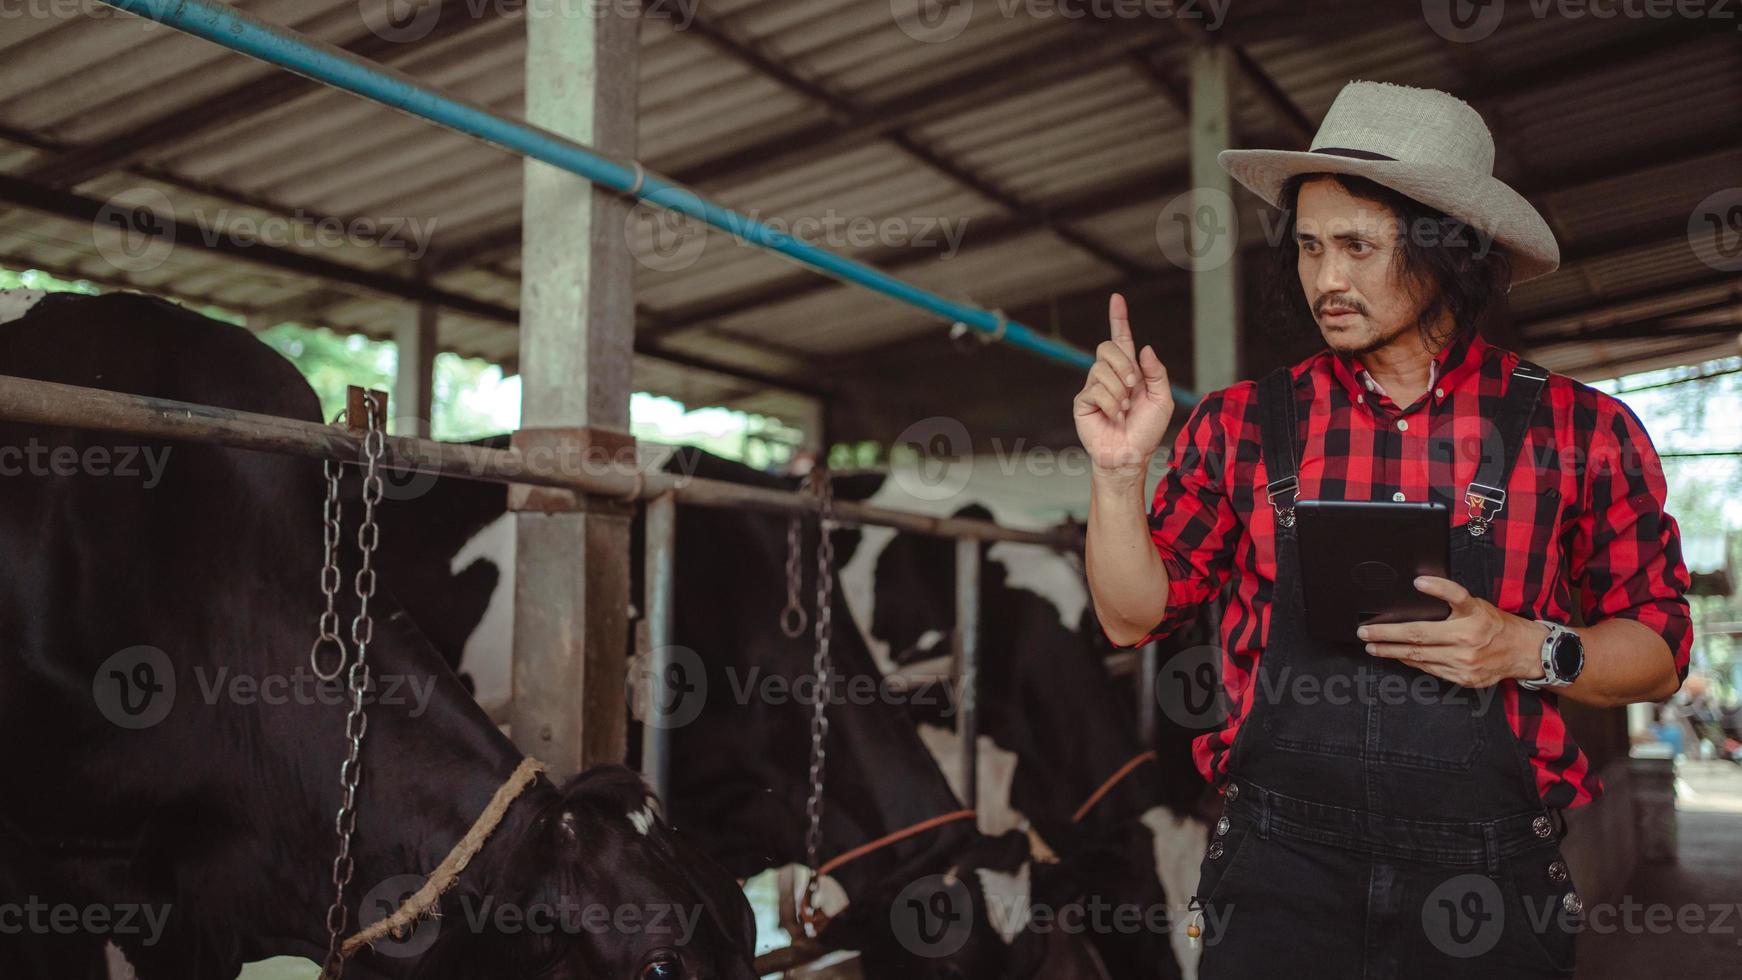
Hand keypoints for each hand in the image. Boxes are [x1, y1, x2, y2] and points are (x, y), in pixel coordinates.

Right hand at [1073, 293, 1175, 480]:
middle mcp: (1109, 375)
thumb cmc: (1146, 430)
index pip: (1121, 338)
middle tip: (1133, 386)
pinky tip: (1113, 417)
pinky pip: (1095, 389)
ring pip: (1101, 369)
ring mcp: (1094, 387)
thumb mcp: (1162, 399)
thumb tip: (1143, 348)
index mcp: (1129, 370)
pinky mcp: (1082, 402)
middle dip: (1123, 365)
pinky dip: (1110, 404)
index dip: (1119, 318)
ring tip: (1124, 409)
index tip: (1117, 298)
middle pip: (1107, 347)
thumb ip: (1156, 372)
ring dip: (1119, 390)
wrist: (1130, 454)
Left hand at [1357, 576, 1546, 688]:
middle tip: (1365, 633)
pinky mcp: (1464, 679)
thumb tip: (1418, 585)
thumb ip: (1450, 598)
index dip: (1420, 603)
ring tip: (1374, 646)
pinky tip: (1397, 656)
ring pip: (1420, 659)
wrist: (1522, 651)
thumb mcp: (1475, 603)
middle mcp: (1466, 644)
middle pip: (1417, 641)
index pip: (1436, 613)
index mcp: (1470, 622)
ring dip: (1392, 653)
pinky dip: (1411, 662)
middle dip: (1386, 637)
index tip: (1403, 595)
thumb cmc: (1494, 624)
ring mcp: (1464, 664)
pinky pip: (1430, 671)